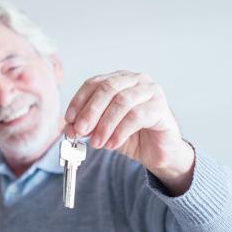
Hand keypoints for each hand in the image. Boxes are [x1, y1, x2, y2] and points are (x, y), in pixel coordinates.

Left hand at [64, 70, 194, 195]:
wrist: (158, 152)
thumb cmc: (132, 135)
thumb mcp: (102, 130)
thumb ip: (87, 125)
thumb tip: (70, 127)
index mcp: (119, 79)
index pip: (94, 83)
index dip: (79, 100)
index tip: (70, 119)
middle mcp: (136, 80)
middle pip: (108, 88)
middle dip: (90, 111)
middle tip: (80, 130)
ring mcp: (151, 92)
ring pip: (122, 101)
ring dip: (105, 124)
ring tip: (97, 142)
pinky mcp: (161, 108)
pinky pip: (136, 116)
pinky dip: (120, 132)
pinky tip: (112, 144)